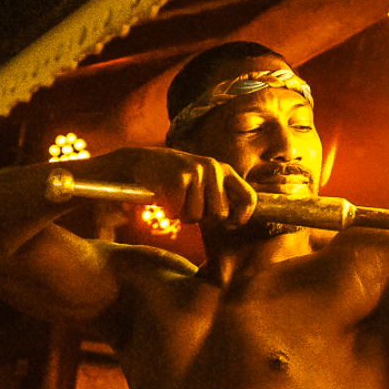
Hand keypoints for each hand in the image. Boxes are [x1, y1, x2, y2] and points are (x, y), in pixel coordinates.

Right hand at [97, 147, 255, 228]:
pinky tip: (163, 197)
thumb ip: (219, 196)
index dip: (241, 217)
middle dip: (202, 218)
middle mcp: (214, 168)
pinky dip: (168, 211)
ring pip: (197, 216)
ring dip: (182, 215)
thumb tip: (236, 221)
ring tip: (174, 199)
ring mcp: (196, 171)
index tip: (229, 225)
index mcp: (224, 170)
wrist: (139, 162)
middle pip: (219, 215)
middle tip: (188, 206)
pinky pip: (177, 212)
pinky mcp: (178, 178)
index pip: (248, 198)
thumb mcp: (202, 182)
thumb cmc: (173, 179)